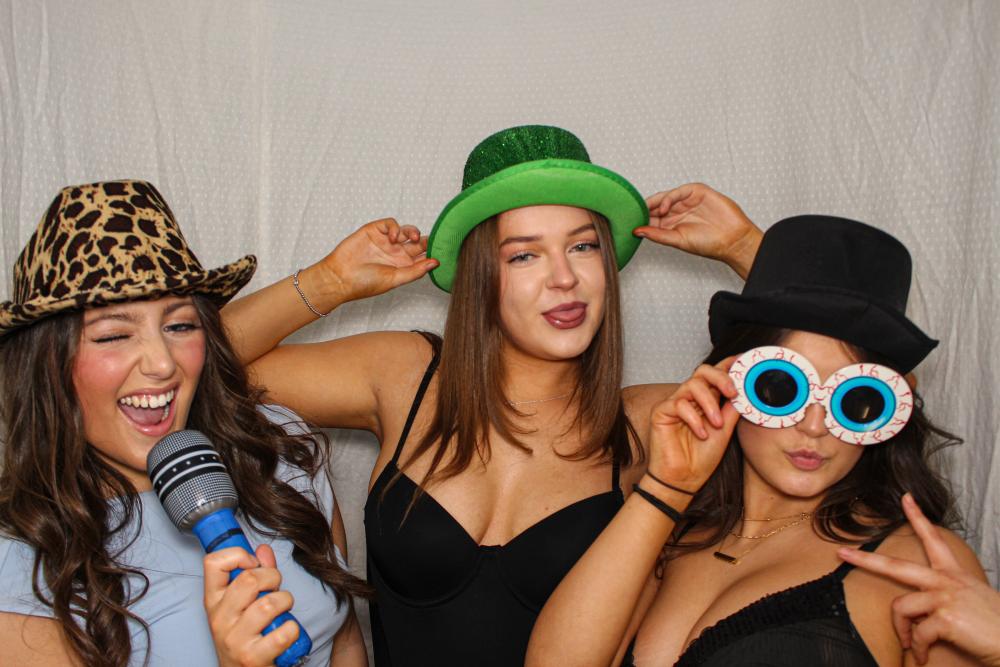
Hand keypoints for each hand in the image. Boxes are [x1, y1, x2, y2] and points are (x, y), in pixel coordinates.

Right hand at [204, 545, 298, 666]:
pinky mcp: (252, 657)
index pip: (214, 563)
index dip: (238, 555)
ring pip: (269, 604)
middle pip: (249, 580)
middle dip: (273, 578)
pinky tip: (287, 631)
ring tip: (283, 610)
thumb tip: (263, 549)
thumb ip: (255, 574)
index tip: (252, 564)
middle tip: (274, 589)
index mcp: (213, 601)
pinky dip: (292, 628)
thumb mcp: (242, 605)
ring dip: (285, 601)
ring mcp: (234, 639)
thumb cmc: (244, 636)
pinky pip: (283, 632)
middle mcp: (220, 619)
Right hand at [317, 218, 437, 303]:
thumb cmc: (364, 283)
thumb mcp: (395, 280)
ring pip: (406, 230)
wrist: (340, 278)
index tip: (442, 252)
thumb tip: (435, 263)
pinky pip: (390, 223)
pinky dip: (395, 228)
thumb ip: (415, 271)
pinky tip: (393, 238)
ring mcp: (386, 241)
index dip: (433, 252)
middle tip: (432, 240)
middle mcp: (396, 252)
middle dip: (426, 239)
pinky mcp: (374, 230)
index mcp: (403, 265)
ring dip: (413, 232)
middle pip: (418, 241)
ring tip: (413, 239)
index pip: (423, 255)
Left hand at [638, 183, 761, 277]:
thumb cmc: (708, 244)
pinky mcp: (697, 192)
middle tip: (633, 211)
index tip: (628, 221)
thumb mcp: (677, 240)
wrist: (732, 240)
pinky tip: (664, 207)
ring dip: (655, 202)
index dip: (640, 217)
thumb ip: (657, 235)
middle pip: (654, 204)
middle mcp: (676, 211)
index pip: (650, 217)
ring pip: (665, 196)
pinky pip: (679, 191)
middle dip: (644, 207)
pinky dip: (669, 197)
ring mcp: (686, 201)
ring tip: (649, 211)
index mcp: (669, 224)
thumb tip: (636, 231)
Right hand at [646, 359, 739, 492]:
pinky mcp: (661, 412)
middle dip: (720, 377)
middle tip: (733, 392)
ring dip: (709, 403)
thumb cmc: (702, 458)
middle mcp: (690, 398)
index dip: (729, 364)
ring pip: (692, 384)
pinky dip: (693, 418)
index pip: (716, 376)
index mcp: (706, 400)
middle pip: (703, 372)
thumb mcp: (725, 431)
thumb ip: (732, 409)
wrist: (685, 479)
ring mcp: (675, 403)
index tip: (744, 360)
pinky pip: (678, 403)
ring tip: (716, 424)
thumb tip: (746, 390)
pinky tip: (701, 433)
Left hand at [838, 494, 999, 665]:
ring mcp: (946, 598)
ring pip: (902, 607)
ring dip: (903, 631)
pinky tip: (923, 656)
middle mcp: (948, 582)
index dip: (918, 518)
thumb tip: (920, 614)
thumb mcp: (971, 603)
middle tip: (842, 553)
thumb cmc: (996, 627)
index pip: (934, 540)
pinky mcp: (946, 618)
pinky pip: (918, 634)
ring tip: (913, 645)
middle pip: (896, 567)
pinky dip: (919, 648)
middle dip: (865, 560)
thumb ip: (944, 599)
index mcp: (954, 575)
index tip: (905, 498)